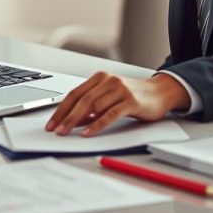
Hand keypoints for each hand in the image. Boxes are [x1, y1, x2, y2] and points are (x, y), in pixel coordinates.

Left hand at [45, 72, 189, 136]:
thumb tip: (72, 122)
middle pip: (81, 100)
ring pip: (93, 106)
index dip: (61, 109)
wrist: (160, 93)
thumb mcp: (109, 99)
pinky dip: (97, 125)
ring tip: (68, 133)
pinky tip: (88, 133)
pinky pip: (109, 114)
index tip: (51, 123)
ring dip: (77, 121)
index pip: (74, 94)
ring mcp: (120, 90)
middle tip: (56, 130)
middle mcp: (108, 81)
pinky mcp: (130, 101)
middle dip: (65, 117)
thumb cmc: (133, 96)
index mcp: (100, 78)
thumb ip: (91, 109)